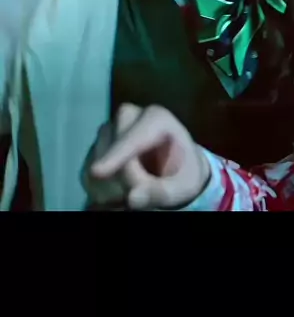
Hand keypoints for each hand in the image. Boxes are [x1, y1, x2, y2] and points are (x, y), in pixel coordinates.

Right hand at [87, 104, 210, 209]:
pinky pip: (87, 174)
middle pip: (111, 150)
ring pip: (95, 163)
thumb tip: (133, 199)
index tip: (97, 172)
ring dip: (109, 188)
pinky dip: (98, 191)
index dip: (115, 155)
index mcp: (156, 118)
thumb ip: (162, 192)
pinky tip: (117, 195)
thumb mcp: (184, 186)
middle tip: (139, 195)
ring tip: (132, 196)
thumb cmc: (183, 173)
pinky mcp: (97, 147)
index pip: (132, 138)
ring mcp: (109, 130)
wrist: (175, 169)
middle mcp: (129, 117)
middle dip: (122, 178)